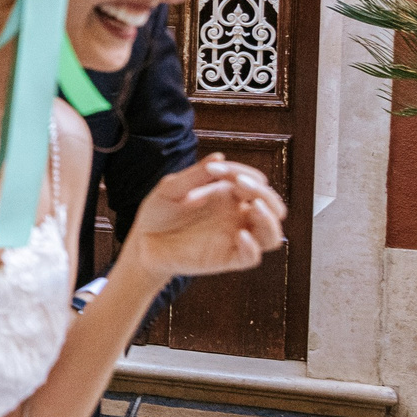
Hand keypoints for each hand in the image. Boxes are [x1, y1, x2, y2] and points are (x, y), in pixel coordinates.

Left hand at [115, 155, 287, 283]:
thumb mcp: (171, 189)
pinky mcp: (227, 259)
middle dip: (265, 193)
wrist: (143, 242)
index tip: (213, 171)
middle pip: (273, 206)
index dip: (242, 172)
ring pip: (272, 235)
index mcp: (229, 195)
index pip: (253, 181)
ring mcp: (235, 238)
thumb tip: (219, 157)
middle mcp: (237, 216)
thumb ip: (195, 175)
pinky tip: (241, 235)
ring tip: (255, 207)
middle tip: (242, 184)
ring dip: (269, 220)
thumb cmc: (158, 213)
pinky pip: (251, 257)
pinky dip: (251, 247)